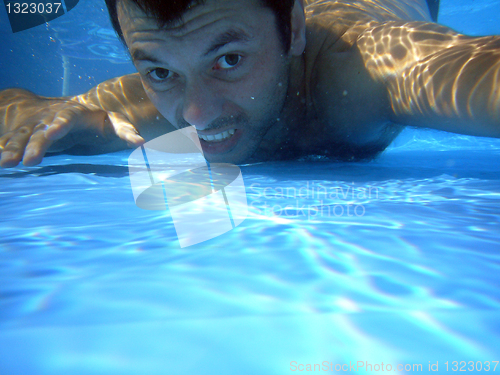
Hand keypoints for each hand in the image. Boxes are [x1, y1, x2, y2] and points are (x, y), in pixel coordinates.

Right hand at [0, 89, 144, 167]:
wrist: (70, 108)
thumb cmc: (97, 120)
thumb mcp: (114, 122)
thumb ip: (126, 131)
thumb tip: (141, 143)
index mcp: (73, 113)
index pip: (65, 118)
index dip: (58, 125)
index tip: (51, 133)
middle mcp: (50, 118)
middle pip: (41, 131)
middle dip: (33, 145)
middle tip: (27, 160)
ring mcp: (36, 126)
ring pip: (22, 137)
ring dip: (12, 149)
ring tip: (5, 164)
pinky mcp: (26, 135)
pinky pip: (11, 142)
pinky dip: (4, 150)